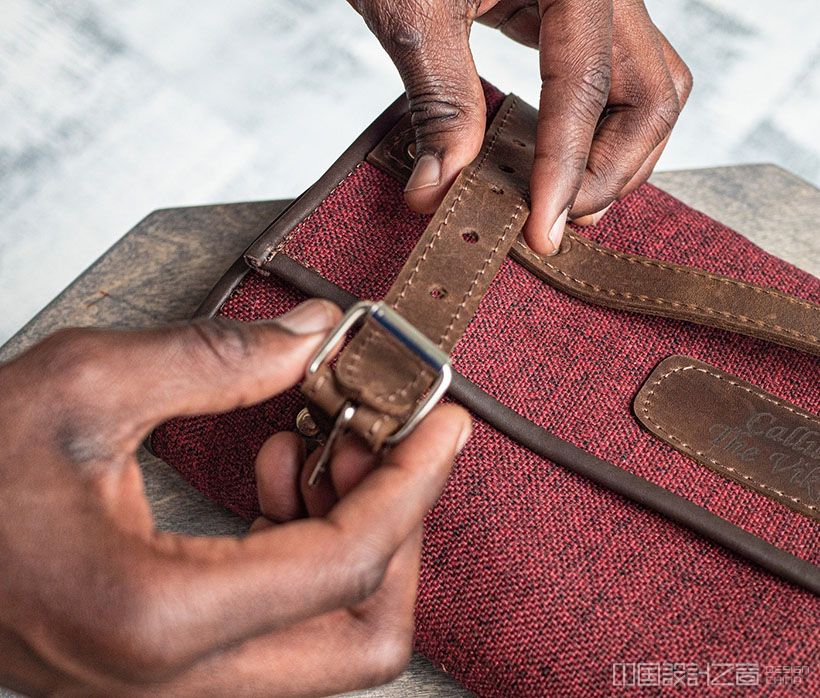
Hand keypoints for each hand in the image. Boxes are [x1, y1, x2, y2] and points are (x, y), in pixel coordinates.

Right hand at [0, 299, 470, 695]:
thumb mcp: (82, 386)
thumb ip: (216, 359)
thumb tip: (311, 337)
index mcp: (158, 616)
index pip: (346, 564)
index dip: (413, 487)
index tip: (442, 427)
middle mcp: (175, 677)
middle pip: (363, 638)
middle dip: (398, 532)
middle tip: (390, 442)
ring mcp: (175, 682)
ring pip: (331, 641)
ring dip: (354, 536)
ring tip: (322, 444)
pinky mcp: (172, 660)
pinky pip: (285, 626)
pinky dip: (307, 549)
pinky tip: (279, 475)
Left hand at [352, 0, 691, 253]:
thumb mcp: (411, 10)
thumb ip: (438, 100)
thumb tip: (441, 189)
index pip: (588, 87)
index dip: (567, 168)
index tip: (544, 229)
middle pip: (651, 91)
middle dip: (612, 169)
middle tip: (561, 222)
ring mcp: (596, 1)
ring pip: (646, 88)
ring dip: (618, 156)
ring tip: (571, 204)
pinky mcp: (574, 16)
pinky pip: (613, 79)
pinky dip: (595, 129)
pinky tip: (562, 162)